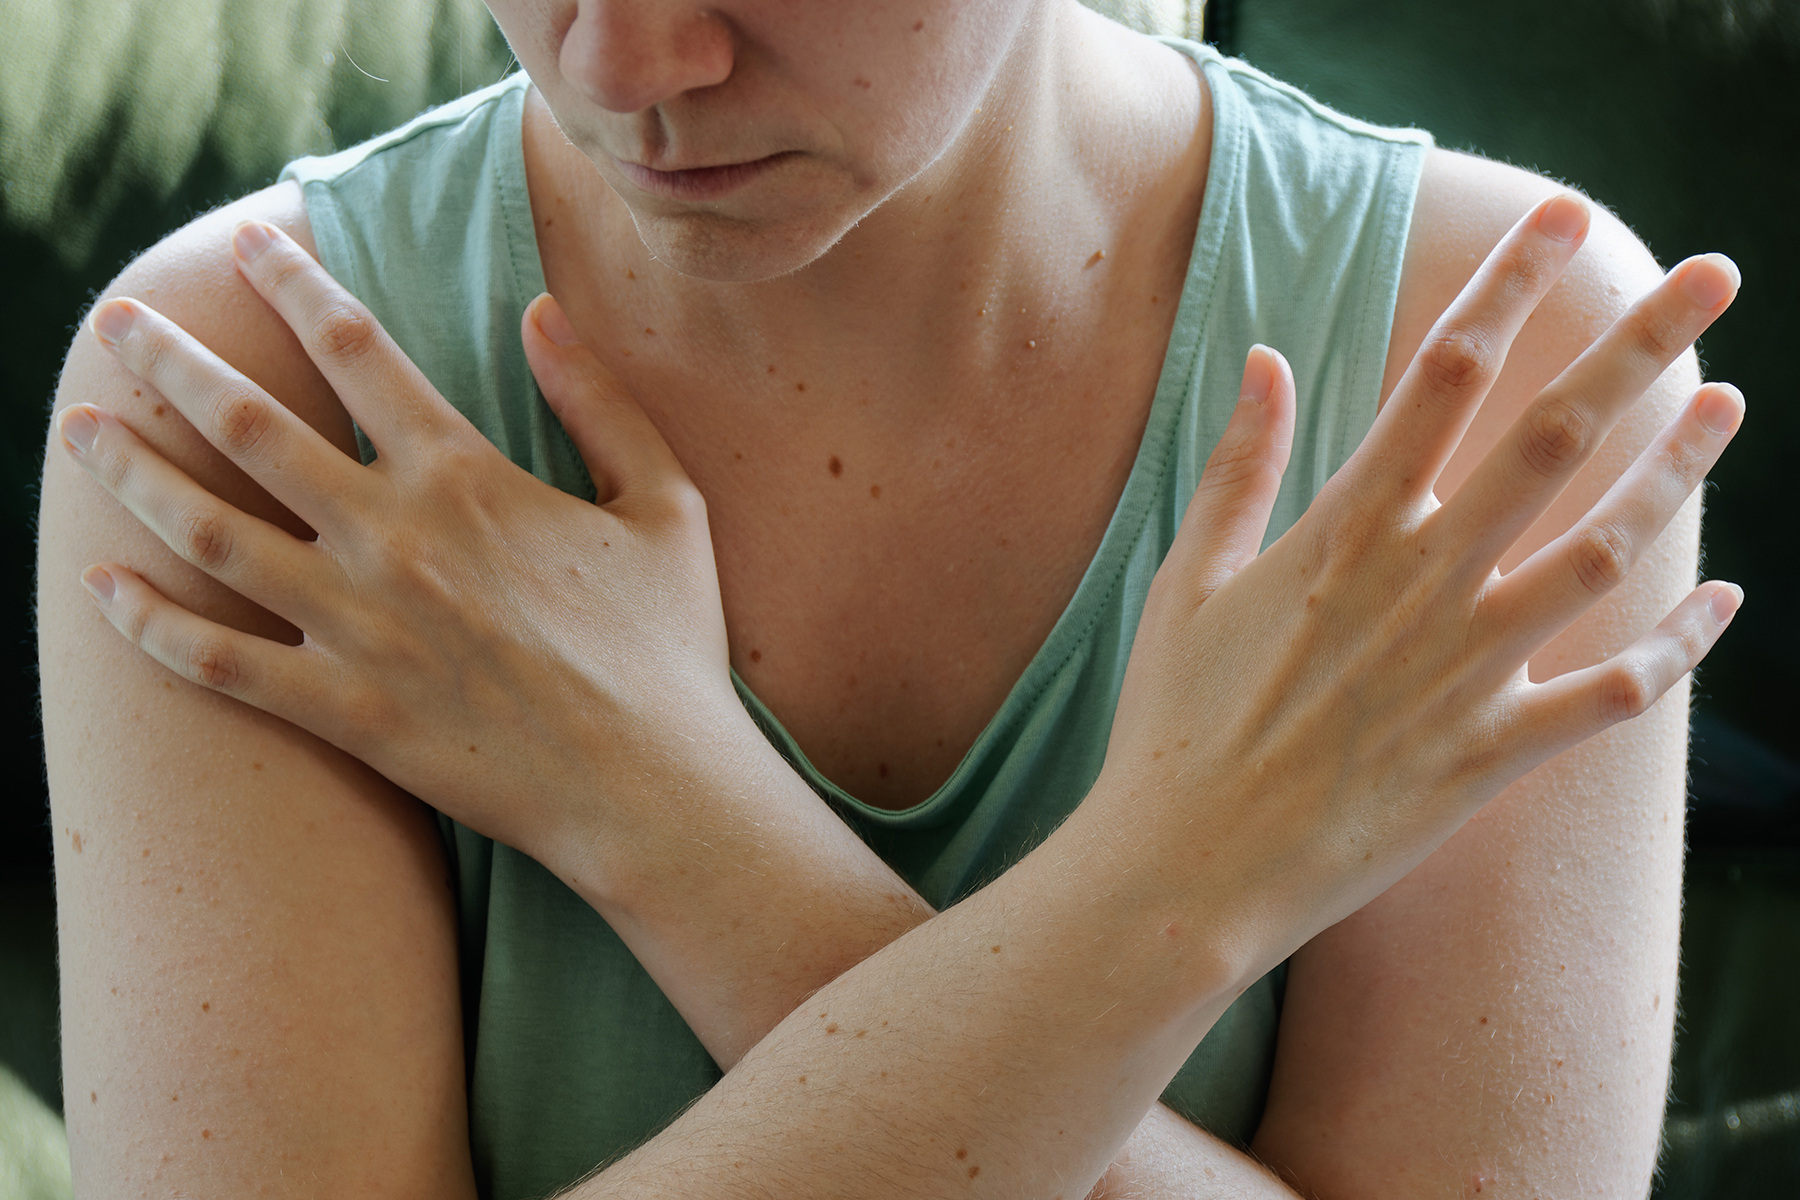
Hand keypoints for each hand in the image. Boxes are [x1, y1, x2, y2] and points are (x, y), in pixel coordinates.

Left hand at [58, 220, 736, 868]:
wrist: (651, 788)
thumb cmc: (667, 646)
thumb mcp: (665, 503)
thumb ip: (600, 400)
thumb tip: (539, 310)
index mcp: (466, 478)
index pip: (357, 352)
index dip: (294, 286)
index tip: (249, 245)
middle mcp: (393, 539)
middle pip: (251, 427)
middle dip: (173, 363)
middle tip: (117, 323)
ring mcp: (358, 629)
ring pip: (211, 535)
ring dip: (135, 475)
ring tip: (79, 430)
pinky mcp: (343, 712)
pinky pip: (220, 664)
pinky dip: (151, 626)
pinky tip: (104, 588)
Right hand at [1096, 193, 1741, 960]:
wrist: (1189, 872)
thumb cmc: (1176, 723)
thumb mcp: (1190, 581)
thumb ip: (1241, 466)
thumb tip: (1272, 358)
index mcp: (1344, 530)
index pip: (1445, 376)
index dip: (1508, 286)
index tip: (1558, 219)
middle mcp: (1421, 584)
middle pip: (1554, 438)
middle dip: (1639, 345)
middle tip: (1712, 274)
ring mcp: (1466, 670)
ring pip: (1604, 550)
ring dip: (1677, 471)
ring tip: (1730, 405)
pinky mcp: (1493, 754)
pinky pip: (1613, 693)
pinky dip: (1676, 647)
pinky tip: (1721, 598)